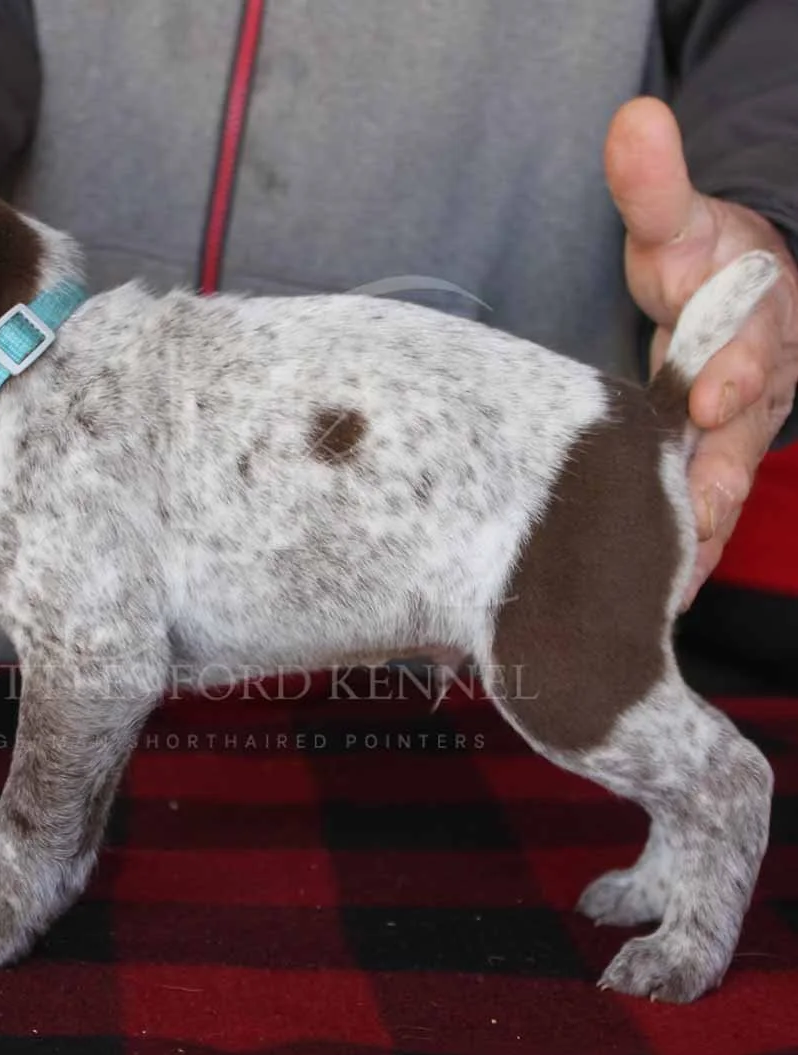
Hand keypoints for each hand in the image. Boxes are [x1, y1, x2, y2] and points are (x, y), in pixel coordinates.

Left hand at [604, 97, 797, 606]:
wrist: (741, 300)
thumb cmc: (704, 263)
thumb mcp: (678, 225)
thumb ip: (655, 187)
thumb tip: (631, 120)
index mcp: (753, 330)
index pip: (749, 351)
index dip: (733, 373)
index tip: (710, 394)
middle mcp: (755, 394)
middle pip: (743, 440)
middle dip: (720, 478)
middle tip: (694, 519)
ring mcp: (735, 440)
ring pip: (723, 492)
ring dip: (699, 537)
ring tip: (668, 586)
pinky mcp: (708, 472)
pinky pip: (701, 521)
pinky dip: (685, 559)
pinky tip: (658, 600)